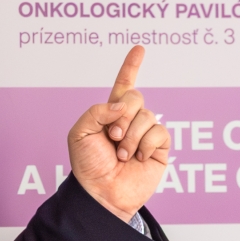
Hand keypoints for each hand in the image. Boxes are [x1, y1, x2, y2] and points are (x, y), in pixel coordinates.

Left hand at [67, 46, 169, 221]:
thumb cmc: (87, 165)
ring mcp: (146, 133)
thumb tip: (122, 105)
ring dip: (132, 137)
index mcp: (110, 113)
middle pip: (136, 97)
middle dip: (123, 116)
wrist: (101, 192)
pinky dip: (146, 144)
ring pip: (147, 116)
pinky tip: (138, 158)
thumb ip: (97, 111)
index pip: (123, 84)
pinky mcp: (159, 148)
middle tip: (113, 138)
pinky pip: (160, 132)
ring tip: (122, 155)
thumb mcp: (80, 132)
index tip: (139, 48)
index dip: (131, 66)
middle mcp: (130, 120)